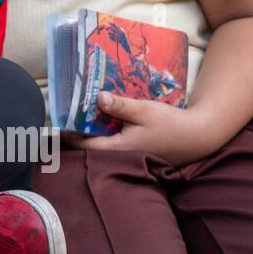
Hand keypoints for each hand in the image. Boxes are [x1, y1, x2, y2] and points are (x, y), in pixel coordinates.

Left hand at [61, 92, 219, 166]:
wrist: (198, 136)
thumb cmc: (171, 124)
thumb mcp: (144, 110)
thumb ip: (121, 106)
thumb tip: (99, 98)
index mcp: (119, 149)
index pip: (85, 146)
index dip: (68, 135)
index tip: (54, 125)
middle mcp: (121, 155)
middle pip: (90, 146)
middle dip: (76, 132)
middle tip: (63, 116)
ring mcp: (128, 155)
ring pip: (101, 144)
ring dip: (90, 132)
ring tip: (77, 115)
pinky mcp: (135, 151)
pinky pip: (112, 143)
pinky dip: (104, 132)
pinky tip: (101, 119)